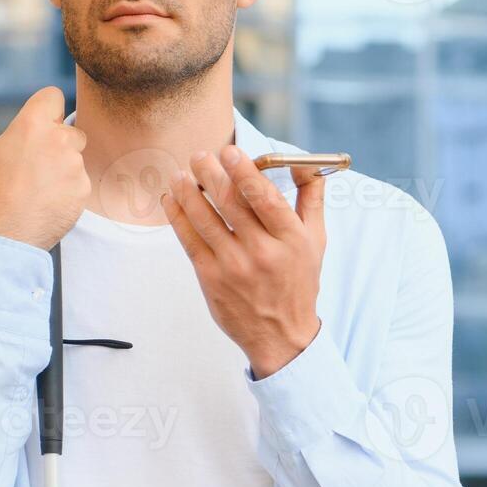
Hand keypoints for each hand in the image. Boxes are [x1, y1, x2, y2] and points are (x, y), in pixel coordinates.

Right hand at [0, 86, 89, 249]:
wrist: (5, 233)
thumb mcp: (0, 151)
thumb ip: (26, 133)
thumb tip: (43, 125)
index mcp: (32, 125)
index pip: (53, 96)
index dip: (48, 110)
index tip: (45, 122)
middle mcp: (58, 139)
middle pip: (71, 131)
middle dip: (61, 144)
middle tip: (39, 166)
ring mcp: (75, 164)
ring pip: (76, 158)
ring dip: (64, 170)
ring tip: (40, 189)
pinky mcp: (84, 187)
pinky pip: (80, 181)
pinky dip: (69, 190)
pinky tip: (50, 201)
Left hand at [162, 146, 326, 377]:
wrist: (282, 336)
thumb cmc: (299, 281)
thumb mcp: (315, 240)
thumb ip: (310, 199)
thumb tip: (304, 163)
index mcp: (292, 239)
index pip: (264, 197)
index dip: (244, 171)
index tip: (230, 151)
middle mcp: (263, 252)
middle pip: (231, 203)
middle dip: (210, 173)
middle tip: (199, 155)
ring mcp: (234, 267)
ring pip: (204, 219)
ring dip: (188, 192)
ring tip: (180, 174)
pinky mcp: (212, 279)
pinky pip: (189, 241)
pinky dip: (178, 217)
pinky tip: (172, 200)